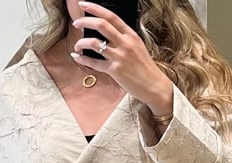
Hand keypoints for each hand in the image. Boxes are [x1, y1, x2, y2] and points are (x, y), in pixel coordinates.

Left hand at [71, 1, 174, 115]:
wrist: (154, 86)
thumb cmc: (145, 68)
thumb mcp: (138, 47)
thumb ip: (124, 38)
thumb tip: (109, 32)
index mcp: (130, 35)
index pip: (111, 16)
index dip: (95, 8)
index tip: (83, 4)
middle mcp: (125, 43)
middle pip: (101, 25)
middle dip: (85, 21)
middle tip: (76, 23)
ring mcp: (120, 57)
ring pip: (94, 43)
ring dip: (81, 42)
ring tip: (77, 45)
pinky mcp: (115, 71)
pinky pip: (94, 63)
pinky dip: (83, 59)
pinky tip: (77, 57)